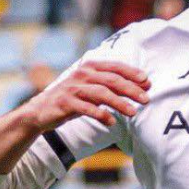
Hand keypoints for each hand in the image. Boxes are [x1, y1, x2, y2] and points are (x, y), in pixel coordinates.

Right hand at [20, 60, 150, 132]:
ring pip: (101, 93)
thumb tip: (141, 87)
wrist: (40, 111)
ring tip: (133, 113)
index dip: (132, 73)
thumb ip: (111, 86)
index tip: (147, 82)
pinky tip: (111, 121)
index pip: (115, 67)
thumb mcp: (91, 88)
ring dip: (119, 103)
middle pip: (112, 80)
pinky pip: (86, 108)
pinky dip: (100, 114)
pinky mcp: (65, 103)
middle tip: (146, 99)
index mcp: (90, 67)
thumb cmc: (72, 99)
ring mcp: (73, 88)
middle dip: (131, 89)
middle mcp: (82, 74)